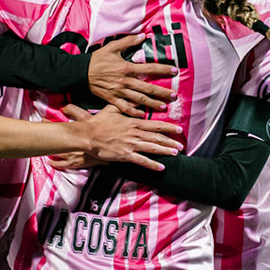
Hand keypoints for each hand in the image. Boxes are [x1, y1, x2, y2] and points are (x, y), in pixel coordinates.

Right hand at [61, 104, 181, 170]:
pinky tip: (161, 167)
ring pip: (153, 148)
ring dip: (166, 151)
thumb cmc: (98, 122)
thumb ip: (125, 106)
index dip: (168, 128)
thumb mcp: (112, 109)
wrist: (88, 134)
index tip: (178, 129)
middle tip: (181, 145)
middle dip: (171, 141)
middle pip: (157, 137)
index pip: (155, 125)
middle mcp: (135, 133)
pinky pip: (142, 161)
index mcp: (133, 122)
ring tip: (175, 153)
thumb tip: (135, 101)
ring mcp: (131, 144)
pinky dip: (153, 164)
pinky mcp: (125, 155)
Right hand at [84, 34, 177, 116]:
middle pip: (148, 88)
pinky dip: (134, 112)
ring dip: (152, 103)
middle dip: (162, 92)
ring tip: (163, 106)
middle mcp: (125, 81)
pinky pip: (125, 108)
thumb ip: (128, 41)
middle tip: (174, 96)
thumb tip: (143, 35)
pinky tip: (143, 115)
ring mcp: (119, 92)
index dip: (163, 70)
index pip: (149, 69)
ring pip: (139, 99)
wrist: (80, 73)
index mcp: (127, 68)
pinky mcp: (112, 99)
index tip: (175, 71)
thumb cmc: (97, 59)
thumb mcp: (112, 47)